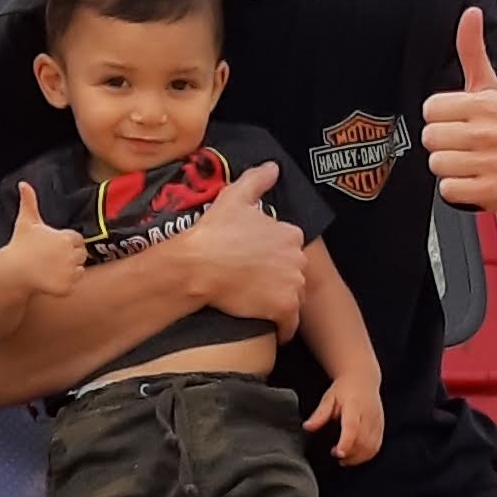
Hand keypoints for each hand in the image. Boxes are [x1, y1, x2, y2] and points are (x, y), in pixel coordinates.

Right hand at [0, 181, 88, 302]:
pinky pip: (74, 284)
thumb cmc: (20, 245)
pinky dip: (65, 283)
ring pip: (79, 269)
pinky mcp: (66, 287)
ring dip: (69, 269)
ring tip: (50, 268)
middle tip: (50, 258)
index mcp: (66, 238)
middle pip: (81, 254)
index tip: (52, 246)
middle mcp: (70, 254)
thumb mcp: (26, 222)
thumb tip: (23, 183)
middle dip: (69, 256)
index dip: (66, 243)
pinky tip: (50, 279)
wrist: (12, 271)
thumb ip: (29, 202)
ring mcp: (69, 272)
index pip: (78, 240)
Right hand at [175, 160, 309, 314]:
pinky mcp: (283, 308)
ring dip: (282, 302)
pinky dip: (284, 328)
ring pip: (293, 297)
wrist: (198, 265)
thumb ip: (257, 180)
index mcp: (290, 233)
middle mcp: (297, 258)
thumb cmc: (214, 232)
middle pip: (294, 273)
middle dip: (281, 279)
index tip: (261, 263)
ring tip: (262, 305)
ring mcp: (292, 283)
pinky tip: (273, 329)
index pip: (290, 249)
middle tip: (258, 285)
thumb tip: (273, 166)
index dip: (275, 257)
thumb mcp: (235, 197)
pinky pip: (290, 324)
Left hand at [305, 368, 383, 464]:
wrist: (362, 380)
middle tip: (335, 454)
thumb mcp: (328, 398)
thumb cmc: (343, 390)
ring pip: (371, 446)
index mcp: (354, 406)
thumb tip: (307, 427)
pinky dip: (366, 456)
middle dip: (350, 454)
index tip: (337, 453)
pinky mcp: (381, 427)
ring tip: (344, 459)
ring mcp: (377, 422)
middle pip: (363, 441)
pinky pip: (376, 446)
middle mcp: (369, 414)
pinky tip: (355, 456)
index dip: (346, 443)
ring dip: (358, 458)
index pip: (352, 427)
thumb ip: (319, 414)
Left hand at [418, 9, 496, 211]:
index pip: (430, 109)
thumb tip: (470, 12)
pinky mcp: (491, 191)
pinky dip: (456, 188)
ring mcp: (492, 164)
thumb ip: (473, 51)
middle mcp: (490, 132)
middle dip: (443, 143)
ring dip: (449, 166)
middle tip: (464, 144)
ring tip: (469, 161)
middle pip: (430, 137)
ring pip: (437, 164)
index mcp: (485, 104)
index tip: (459, 121)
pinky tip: (473, 179)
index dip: (440, 117)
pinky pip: (447, 190)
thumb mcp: (490, 87)